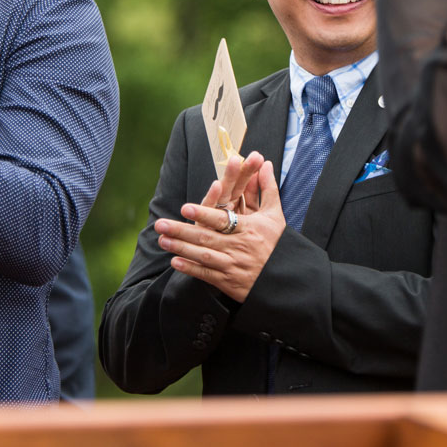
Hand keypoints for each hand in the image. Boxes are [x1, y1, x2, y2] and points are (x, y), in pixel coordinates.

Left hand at [156, 158, 283, 302]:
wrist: (286, 279)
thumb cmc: (279, 244)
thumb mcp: (275, 215)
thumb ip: (268, 188)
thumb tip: (266, 164)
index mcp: (249, 229)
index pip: (223, 220)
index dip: (203, 215)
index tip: (185, 208)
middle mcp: (238, 247)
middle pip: (206, 238)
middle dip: (182, 231)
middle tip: (161, 224)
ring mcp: (232, 265)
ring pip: (203, 256)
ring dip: (181, 248)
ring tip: (162, 240)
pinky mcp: (229, 282)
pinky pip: (206, 275)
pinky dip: (190, 269)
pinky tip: (175, 262)